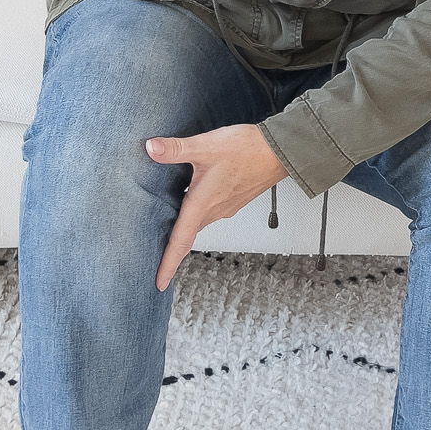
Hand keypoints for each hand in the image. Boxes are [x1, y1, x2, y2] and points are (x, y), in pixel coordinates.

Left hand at [148, 124, 287, 291]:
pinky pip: (211, 214)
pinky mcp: (234, 200)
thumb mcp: (206, 146)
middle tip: (156, 259)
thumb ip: (176, 149)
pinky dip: (198, 215)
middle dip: (172, 251)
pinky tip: (192, 202)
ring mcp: (226, 208)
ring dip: (185, 230)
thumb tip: (151, 148)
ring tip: (170, 230)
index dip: (168, 265)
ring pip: (199, 224)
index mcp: (202, 203)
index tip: (159, 283)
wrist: (280, 151)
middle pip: (188, 237)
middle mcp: (214, 211)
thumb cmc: (247, 150)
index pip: (180, 242)